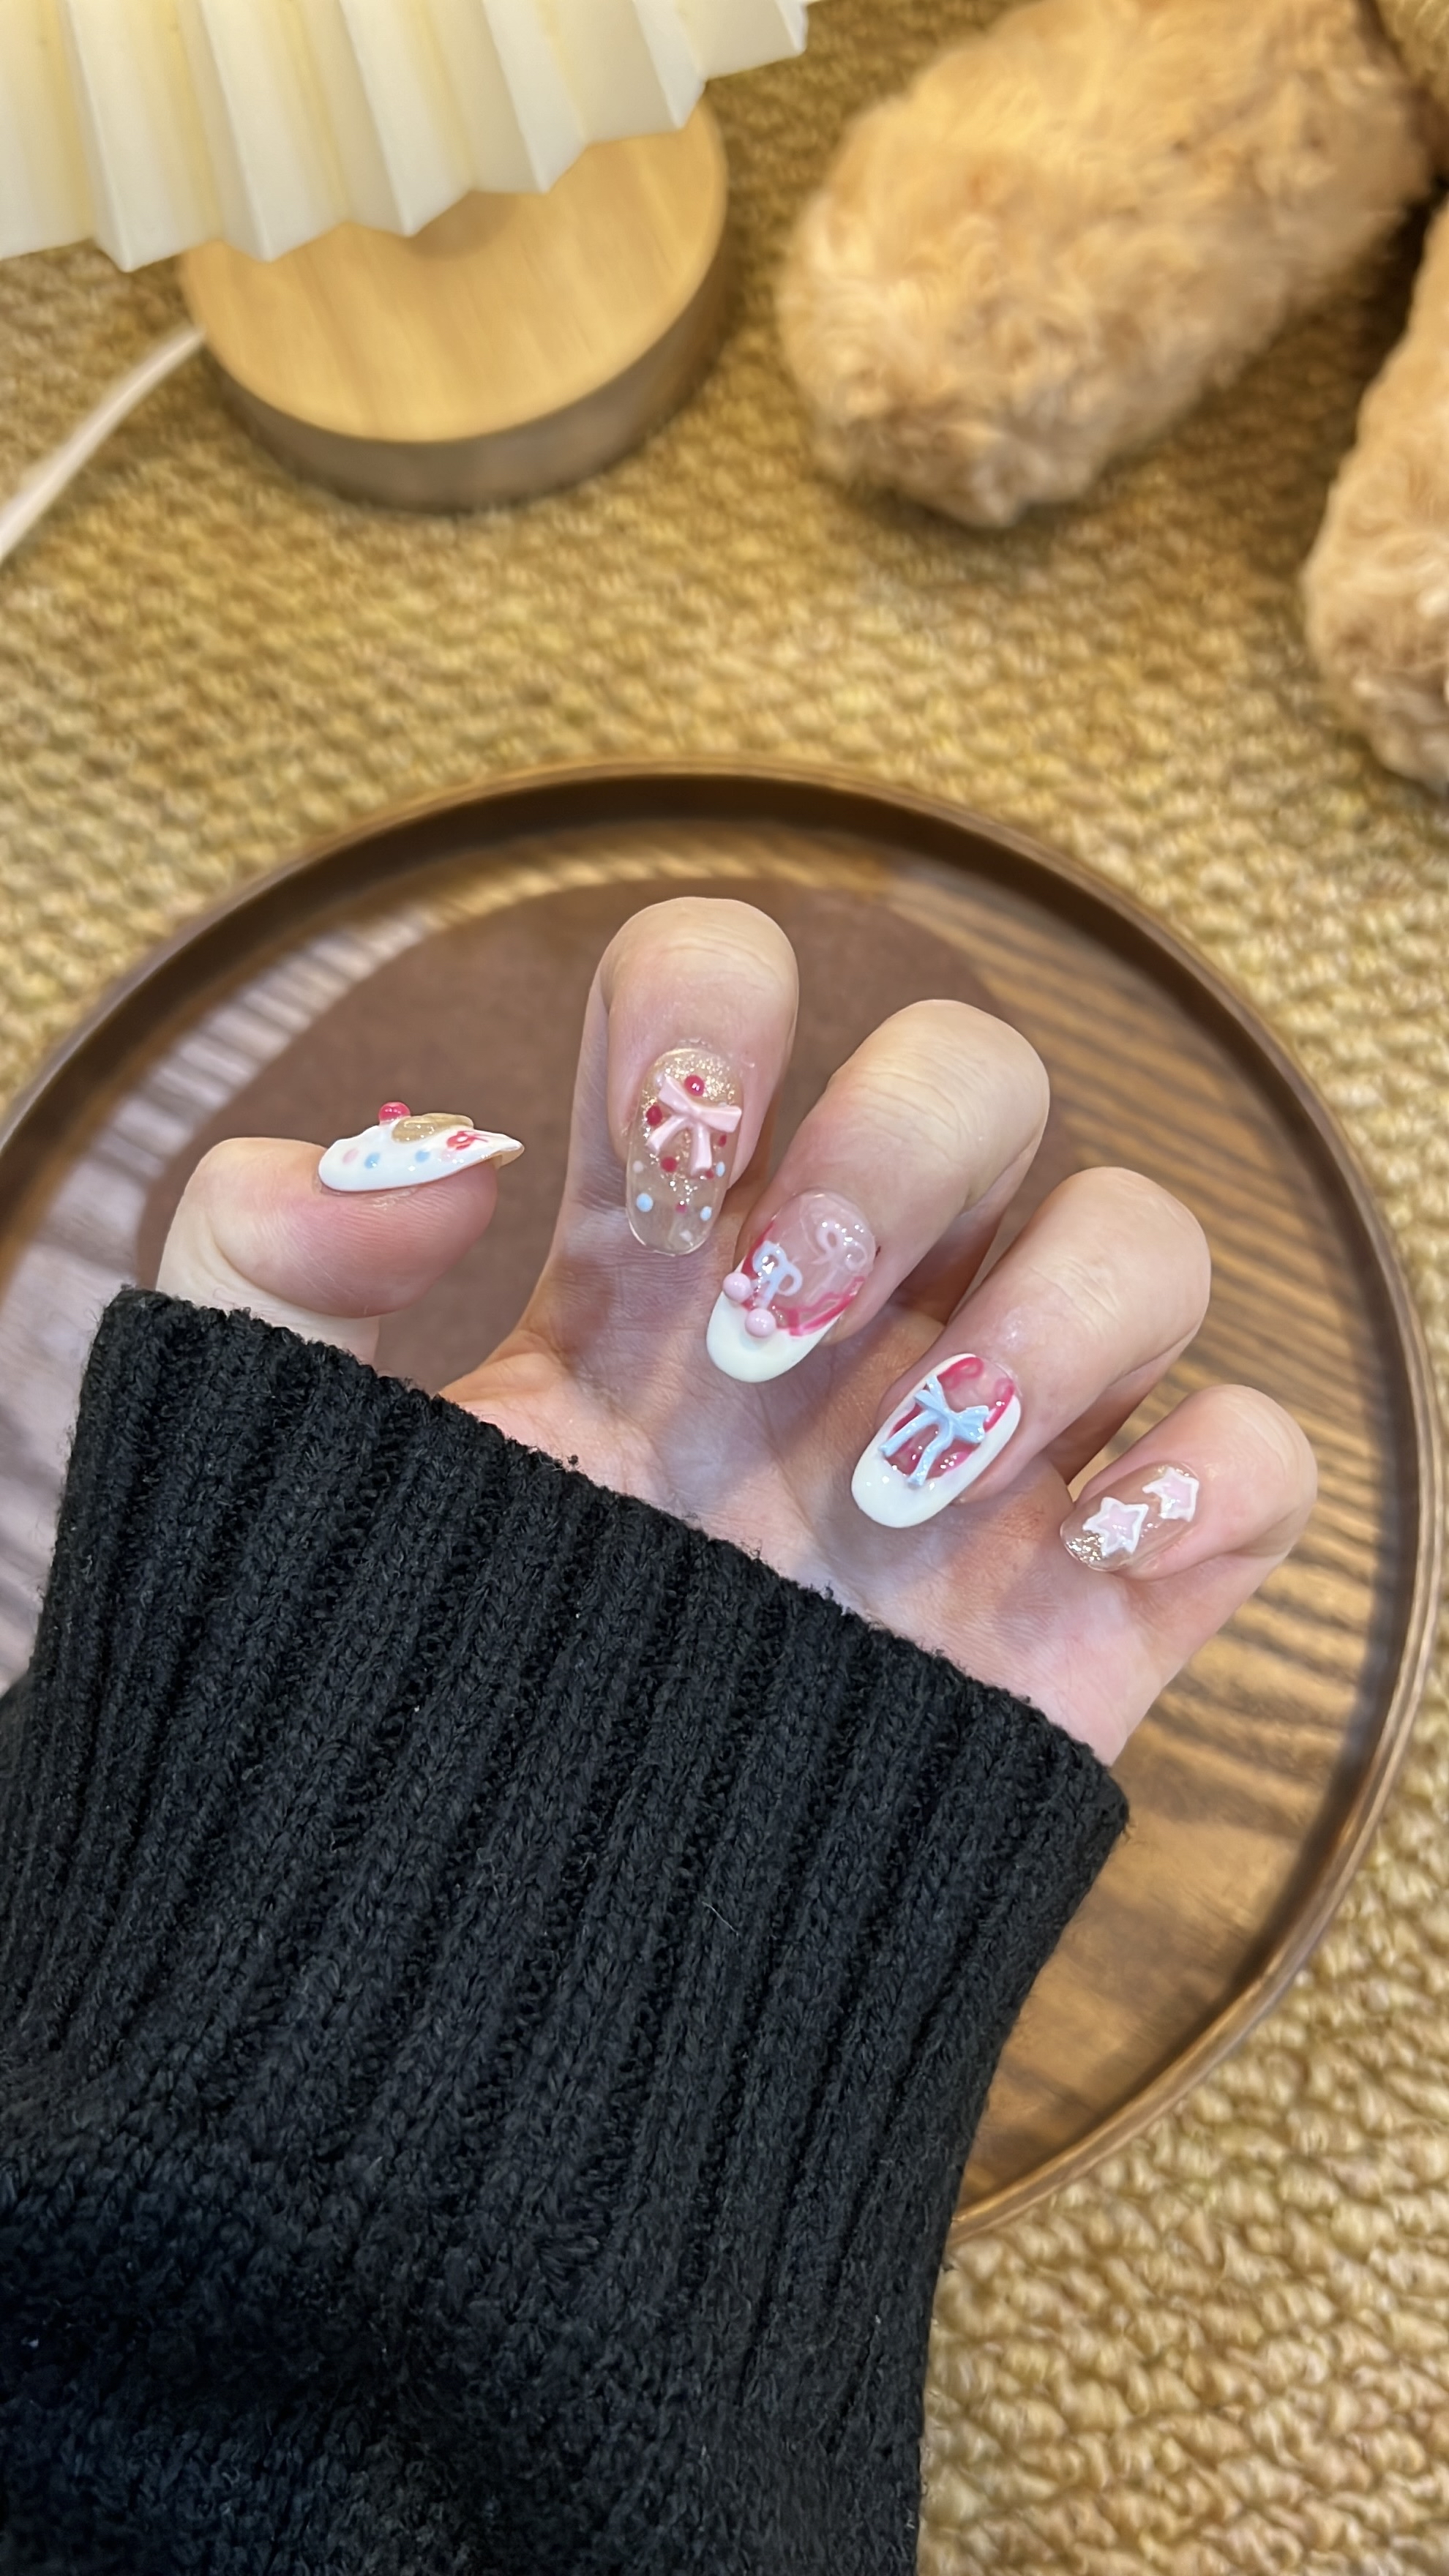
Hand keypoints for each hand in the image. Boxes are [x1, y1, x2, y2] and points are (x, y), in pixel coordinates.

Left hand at [156, 899, 1314, 1763]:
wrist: (481, 1982)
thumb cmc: (377, 1711)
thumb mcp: (262, 1472)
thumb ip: (258, 1263)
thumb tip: (436, 1148)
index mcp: (648, 1264)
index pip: (729, 998)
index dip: (720, 1007)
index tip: (671, 1161)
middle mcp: (833, 1327)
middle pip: (974, 1075)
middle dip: (896, 1155)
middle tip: (767, 1335)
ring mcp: (971, 1461)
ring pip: (1139, 1240)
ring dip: (1048, 1318)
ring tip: (887, 1496)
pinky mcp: (1080, 1616)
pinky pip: (1251, 1466)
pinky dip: (1214, 1470)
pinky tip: (1080, 1553)